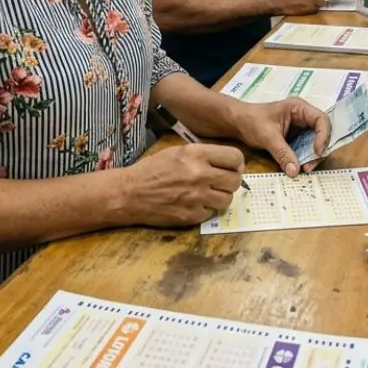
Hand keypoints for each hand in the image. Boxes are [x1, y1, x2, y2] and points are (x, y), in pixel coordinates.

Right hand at [119, 144, 244, 225]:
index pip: (235, 157)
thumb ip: (203, 155)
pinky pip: (211, 213)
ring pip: (227, 199)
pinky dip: (206, 209)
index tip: (233, 168)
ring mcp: (197, 197)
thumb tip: (226, 163)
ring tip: (208, 194)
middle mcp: (200, 175)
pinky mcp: (192, 215)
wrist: (130, 193)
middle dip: (231, 181)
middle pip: (235, 180)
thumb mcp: (177, 152)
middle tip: (222, 182)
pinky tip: (194, 204)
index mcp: (196, 154)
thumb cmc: (151, 169)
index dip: (237, 163)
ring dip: (221, 197)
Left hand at [232, 98, 330, 176]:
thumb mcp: (267, 136)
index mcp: (299, 108)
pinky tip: (299, 167)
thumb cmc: (251, 121)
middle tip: (309, 166)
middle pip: (321, 133)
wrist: (236, 123)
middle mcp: (303, 117)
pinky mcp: (294, 139)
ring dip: (312, 157)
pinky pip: (304, 149)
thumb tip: (295, 172)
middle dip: (318, 150)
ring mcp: (299, 129)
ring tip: (304, 169)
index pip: (321, 120)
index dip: (323, 136)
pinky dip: (304, 159)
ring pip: (314, 143)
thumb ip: (282, 153)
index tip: (317, 152)